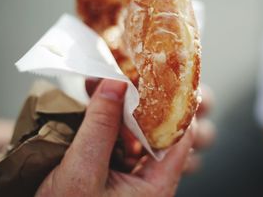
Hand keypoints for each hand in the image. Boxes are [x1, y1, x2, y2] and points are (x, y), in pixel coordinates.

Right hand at [85, 79, 215, 173]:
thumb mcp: (80, 172)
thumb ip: (100, 127)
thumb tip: (116, 84)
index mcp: (157, 186)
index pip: (182, 137)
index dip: (177, 104)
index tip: (164, 76)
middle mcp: (151, 181)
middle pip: (164, 133)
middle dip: (148, 102)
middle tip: (134, 77)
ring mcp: (134, 176)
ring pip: (141, 134)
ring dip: (127, 109)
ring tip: (112, 84)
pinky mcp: (116, 172)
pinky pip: (122, 140)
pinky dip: (112, 121)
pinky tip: (100, 103)